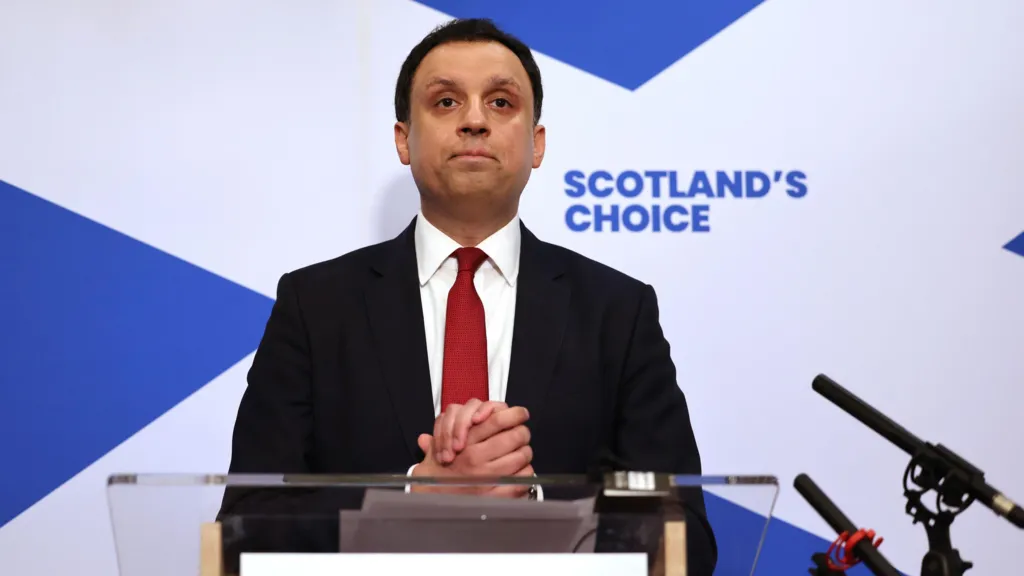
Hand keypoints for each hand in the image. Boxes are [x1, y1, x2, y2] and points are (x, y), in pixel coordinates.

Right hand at [411, 403, 532, 496]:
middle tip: (522, 435)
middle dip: (522, 432)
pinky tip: (520, 472)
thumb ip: (450, 430)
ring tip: (521, 453)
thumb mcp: (437, 447)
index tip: (521, 414)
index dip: (515, 414)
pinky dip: (525, 474)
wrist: (428, 503)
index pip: (498, 419)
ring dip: (525, 452)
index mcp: (465, 443)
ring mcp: (487, 478)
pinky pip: (521, 480)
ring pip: (522, 456)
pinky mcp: (495, 496)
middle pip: (516, 435)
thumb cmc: (434, 476)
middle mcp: (477, 459)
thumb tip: (471, 413)